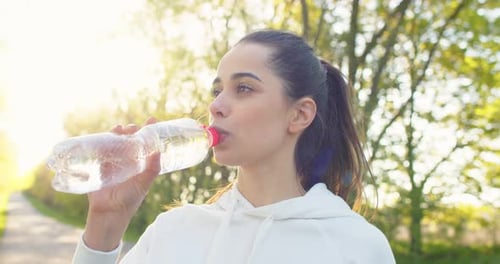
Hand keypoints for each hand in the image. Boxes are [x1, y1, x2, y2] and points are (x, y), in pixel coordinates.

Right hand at [83, 117, 160, 250]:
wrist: (109, 213)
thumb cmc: (130, 200)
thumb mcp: (143, 184)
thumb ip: (152, 170)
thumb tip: (158, 152)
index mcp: (140, 163)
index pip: (146, 143)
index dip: (148, 130)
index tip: (152, 119)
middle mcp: (128, 160)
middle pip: (130, 139)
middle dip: (132, 130)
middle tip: (134, 127)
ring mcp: (113, 161)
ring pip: (116, 141)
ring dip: (118, 132)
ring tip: (121, 129)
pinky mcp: (100, 165)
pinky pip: (100, 149)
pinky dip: (103, 140)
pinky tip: (107, 135)